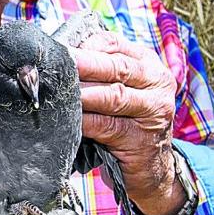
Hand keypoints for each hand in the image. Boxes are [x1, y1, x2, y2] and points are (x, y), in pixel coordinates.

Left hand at [71, 33, 183, 214]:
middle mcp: (157, 84)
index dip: (87, 46)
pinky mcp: (141, 140)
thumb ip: (99, 74)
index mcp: (149, 65)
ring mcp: (153, 112)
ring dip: (82, 93)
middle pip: (117, 68)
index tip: (61, 48)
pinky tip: (66, 119)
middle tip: (56, 61)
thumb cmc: (125, 123)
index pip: (115, 44)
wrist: (151, 170)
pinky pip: (106, 126)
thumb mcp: (119, 92)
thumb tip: (58, 58)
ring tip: (58, 90)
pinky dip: (84, 121)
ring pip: (113, 96)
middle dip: (83, 64)